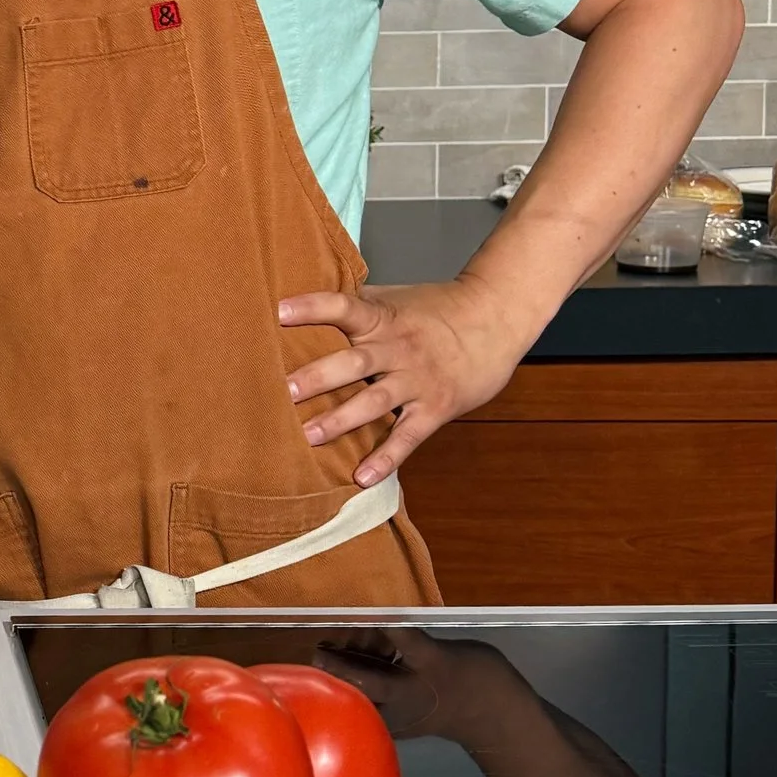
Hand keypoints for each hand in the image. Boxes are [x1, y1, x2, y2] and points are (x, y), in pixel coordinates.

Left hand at [278, 275, 531, 485]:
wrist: (496, 317)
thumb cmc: (437, 308)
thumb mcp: (396, 299)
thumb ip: (357, 305)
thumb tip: (307, 300)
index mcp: (383, 318)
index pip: (344, 307)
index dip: (313, 308)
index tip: (279, 311)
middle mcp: (398, 349)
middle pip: (355, 363)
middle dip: (318, 377)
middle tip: (284, 391)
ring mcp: (417, 380)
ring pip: (375, 402)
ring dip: (341, 420)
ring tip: (308, 436)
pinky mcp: (435, 408)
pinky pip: (408, 437)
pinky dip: (386, 459)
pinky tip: (362, 477)